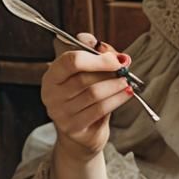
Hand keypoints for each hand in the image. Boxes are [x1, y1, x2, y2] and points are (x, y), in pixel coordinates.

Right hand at [41, 33, 134, 159]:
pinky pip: (100, 109)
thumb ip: (93, 53)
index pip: (69, 60)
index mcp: (52, 76)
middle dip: (109, 72)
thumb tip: (102, 45)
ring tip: (127, 82)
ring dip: (116, 86)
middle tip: (125, 70)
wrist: (82, 133)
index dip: (96, 58)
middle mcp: (51, 95)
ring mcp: (60, 113)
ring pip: (94, 93)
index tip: (114, 59)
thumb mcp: (86, 72)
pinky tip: (127, 94)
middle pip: (84, 78)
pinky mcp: (73, 128)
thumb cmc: (84, 95)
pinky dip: (117, 99)